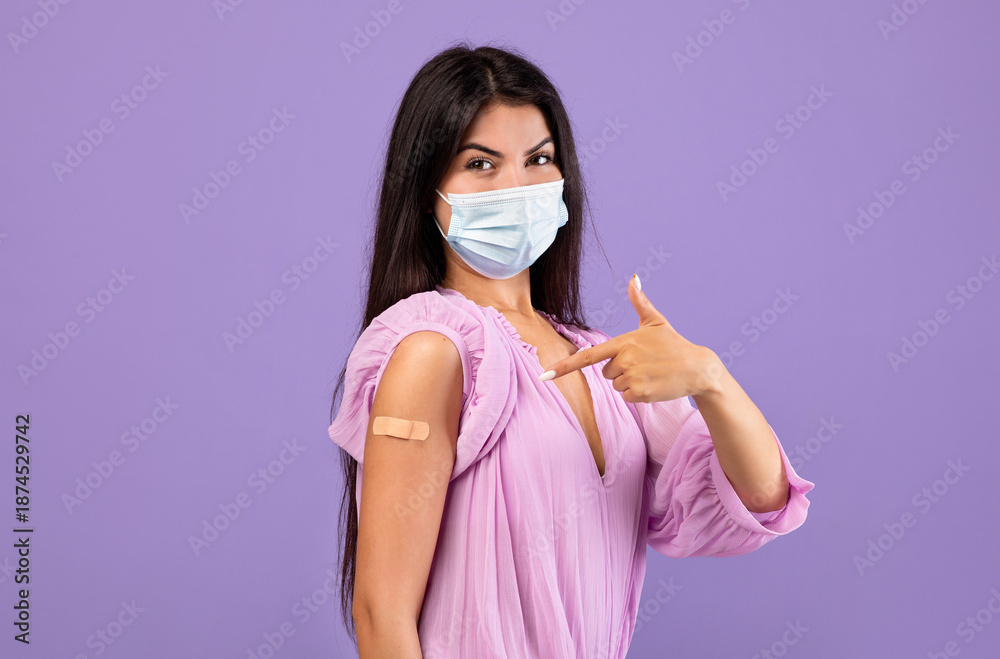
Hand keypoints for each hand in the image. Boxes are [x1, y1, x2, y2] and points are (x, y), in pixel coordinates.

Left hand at [539, 274, 724, 403]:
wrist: (698, 368)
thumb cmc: (674, 344)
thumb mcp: (655, 321)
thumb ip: (640, 302)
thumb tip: (633, 277)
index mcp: (623, 342)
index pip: (587, 356)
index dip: (563, 366)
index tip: (545, 376)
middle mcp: (624, 359)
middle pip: (606, 373)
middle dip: (621, 371)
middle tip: (644, 364)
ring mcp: (632, 377)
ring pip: (617, 386)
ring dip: (631, 383)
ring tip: (651, 374)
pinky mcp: (640, 393)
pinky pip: (627, 397)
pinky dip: (639, 394)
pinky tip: (654, 385)